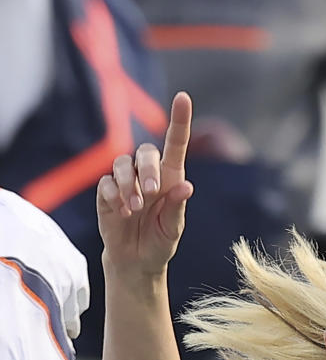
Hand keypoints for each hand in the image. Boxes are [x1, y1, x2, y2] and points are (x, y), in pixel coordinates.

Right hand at [97, 91, 193, 275]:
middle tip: (151, 192)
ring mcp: (125, 181)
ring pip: (122, 165)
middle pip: (145, 152)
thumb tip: (186, 187)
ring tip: (135, 209)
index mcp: (170, 178)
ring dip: (129, 185)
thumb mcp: (172, 229)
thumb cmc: (159, 242)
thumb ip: (177, 208)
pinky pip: (107, 183)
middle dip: (148, 169)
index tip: (184, 98)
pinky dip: (115, 195)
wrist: (136, 261)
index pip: (176, 144)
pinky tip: (122, 211)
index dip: (180, 120)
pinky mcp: (107, 192)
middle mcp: (147, 174)